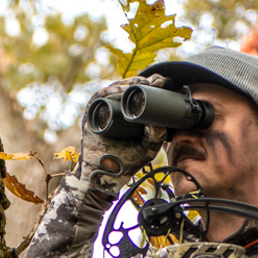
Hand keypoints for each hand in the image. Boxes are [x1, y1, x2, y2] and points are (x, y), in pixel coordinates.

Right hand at [77, 75, 168, 189]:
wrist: (105, 176)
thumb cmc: (125, 163)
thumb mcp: (147, 148)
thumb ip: (157, 135)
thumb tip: (162, 120)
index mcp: (128, 115)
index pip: (141, 95)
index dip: (153, 87)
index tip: (166, 83)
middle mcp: (115, 110)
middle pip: (129, 89)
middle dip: (144, 82)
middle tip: (159, 81)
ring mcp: (102, 110)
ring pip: (117, 89)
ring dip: (131, 83)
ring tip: (146, 82)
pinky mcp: (91, 113)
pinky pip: (102, 97)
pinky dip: (113, 91)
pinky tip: (125, 89)